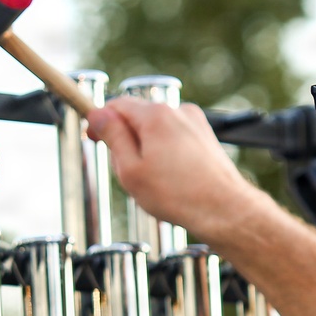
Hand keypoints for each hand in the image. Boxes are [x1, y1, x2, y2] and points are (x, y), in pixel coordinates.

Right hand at [87, 96, 264, 242]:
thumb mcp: (130, 169)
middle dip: (126, 141)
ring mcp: (195, 123)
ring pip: (157, 131)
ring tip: (152, 183)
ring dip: (146, 150)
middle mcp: (178, 111)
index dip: (100, 121)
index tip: (92, 137)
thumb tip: (98, 114)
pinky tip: (170, 182)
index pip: (117, 105)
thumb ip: (112, 137)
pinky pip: (175, 140)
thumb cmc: (178, 195)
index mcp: (156, 114)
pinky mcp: (206, 138)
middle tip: (126, 174)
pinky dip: (166, 155)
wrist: (223, 210)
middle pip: (138, 118)